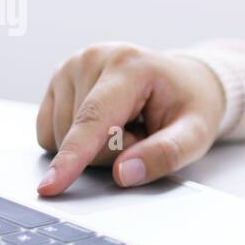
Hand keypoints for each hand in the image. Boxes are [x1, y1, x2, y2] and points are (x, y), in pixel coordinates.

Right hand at [35, 43, 224, 195]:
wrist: (186, 80)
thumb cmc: (190, 104)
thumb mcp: (196, 134)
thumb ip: (165, 154)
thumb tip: (123, 174)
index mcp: (129, 66)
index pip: (94, 119)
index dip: (73, 157)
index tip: (50, 186)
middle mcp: (93, 59)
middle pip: (79, 135)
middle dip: (111, 151)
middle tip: (142, 133)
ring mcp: (71, 66)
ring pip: (60, 137)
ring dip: (95, 146)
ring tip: (126, 124)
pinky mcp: (57, 80)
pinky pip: (49, 133)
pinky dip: (76, 140)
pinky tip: (103, 123)